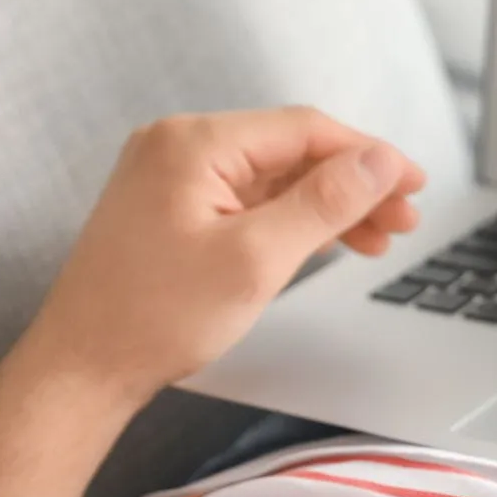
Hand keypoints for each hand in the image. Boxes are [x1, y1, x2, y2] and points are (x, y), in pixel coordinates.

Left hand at [21, 107, 425, 403]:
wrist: (83, 367)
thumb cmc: (153, 318)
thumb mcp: (255, 260)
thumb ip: (323, 204)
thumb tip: (379, 163)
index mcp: (194, 143)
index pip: (305, 129)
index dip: (369, 155)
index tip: (413, 184)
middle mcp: (179, 146)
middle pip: (293, 150)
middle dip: (354, 184)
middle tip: (404, 219)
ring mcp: (173, 176)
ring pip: (275, 176)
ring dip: (329, 204)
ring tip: (377, 238)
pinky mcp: (173, 207)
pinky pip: (249, 198)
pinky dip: (292, 218)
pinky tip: (327, 241)